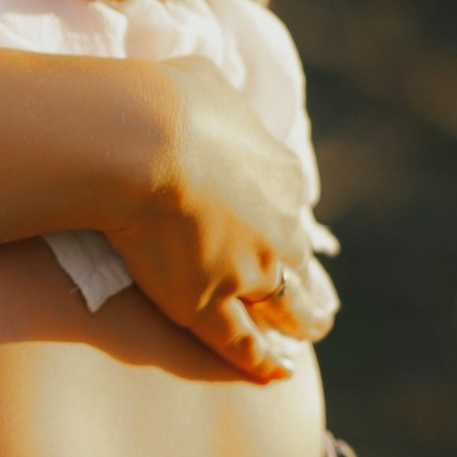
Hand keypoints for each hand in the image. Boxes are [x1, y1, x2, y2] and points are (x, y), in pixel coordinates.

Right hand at [105, 58, 320, 381]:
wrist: (141, 141)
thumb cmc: (166, 101)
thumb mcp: (206, 82)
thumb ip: (219, 104)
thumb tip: (209, 104)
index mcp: (280, 175)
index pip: (288, 209)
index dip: (284, 225)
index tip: (283, 237)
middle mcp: (277, 228)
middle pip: (298, 265)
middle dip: (306, 286)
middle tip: (315, 307)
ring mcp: (248, 270)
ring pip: (284, 308)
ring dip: (296, 324)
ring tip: (302, 337)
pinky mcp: (210, 303)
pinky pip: (242, 343)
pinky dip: (260, 361)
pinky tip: (274, 374)